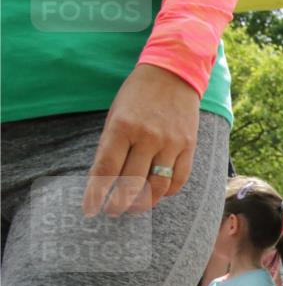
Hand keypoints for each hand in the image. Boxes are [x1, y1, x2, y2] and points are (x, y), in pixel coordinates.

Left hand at [83, 64, 199, 216]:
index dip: (96, 193)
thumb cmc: (138, 94)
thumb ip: (112, 144)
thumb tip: (106, 178)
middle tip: (113, 211)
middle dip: (119, 203)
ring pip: (158, 185)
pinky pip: (180, 178)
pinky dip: (168, 191)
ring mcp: (171, 143)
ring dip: (145, 202)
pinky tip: (159, 193)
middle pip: (132, 183)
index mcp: (122, 127)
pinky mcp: (189, 146)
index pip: (106, 169)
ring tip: (136, 207)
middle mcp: (147, 137)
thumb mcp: (116, 113)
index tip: (90, 209)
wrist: (174, 74)